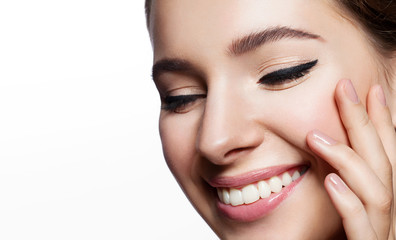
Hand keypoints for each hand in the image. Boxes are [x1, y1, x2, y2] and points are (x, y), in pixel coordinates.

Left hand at [306, 79, 395, 239]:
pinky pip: (363, 228)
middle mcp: (391, 214)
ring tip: (315, 137)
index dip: (380, 121)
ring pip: (379, 191)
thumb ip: (342, 186)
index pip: (386, 154)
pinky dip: (349, 203)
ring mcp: (384, 233)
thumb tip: (326, 160)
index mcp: (383, 200)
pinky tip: (330, 183)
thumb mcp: (344, 210)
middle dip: (366, 123)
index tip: (368, 89)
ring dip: (349, 159)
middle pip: (384, 161)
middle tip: (345, 88)